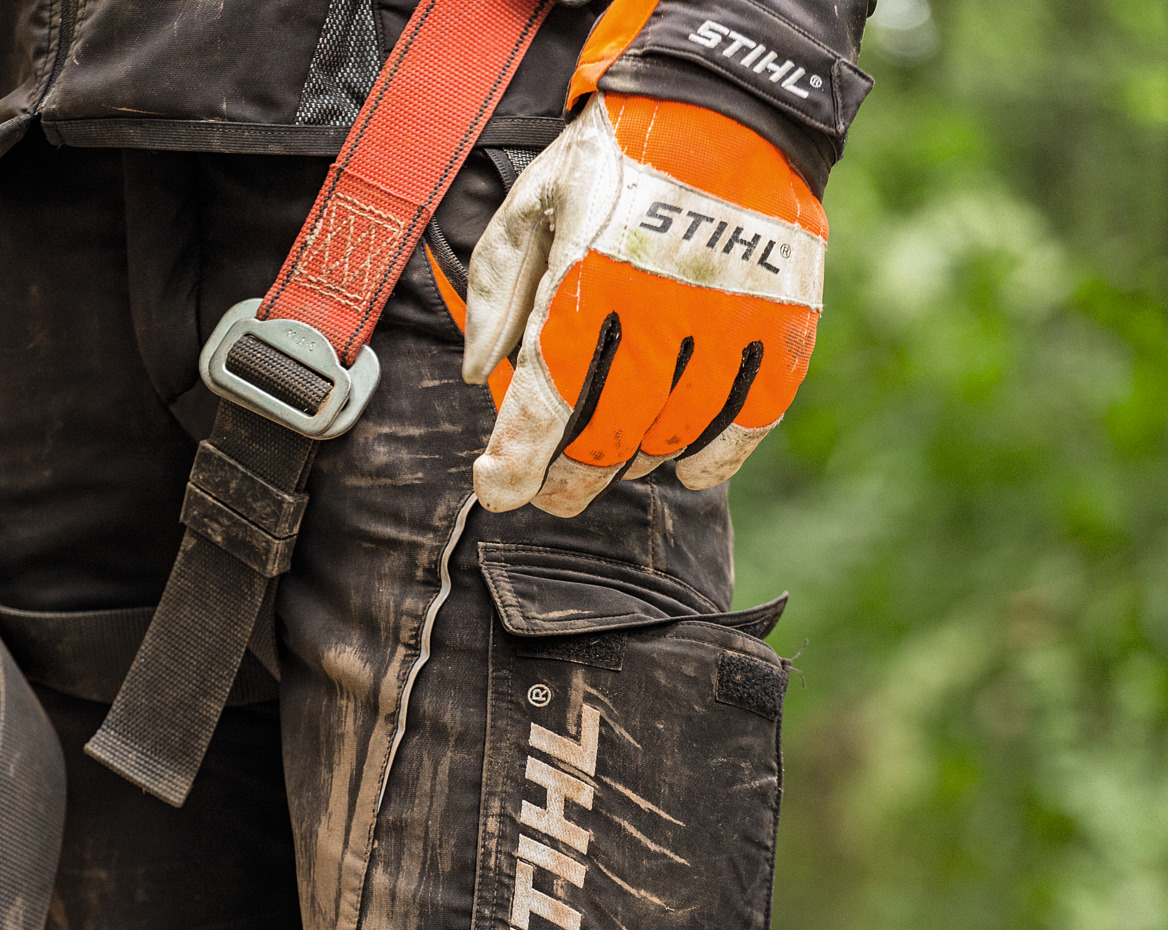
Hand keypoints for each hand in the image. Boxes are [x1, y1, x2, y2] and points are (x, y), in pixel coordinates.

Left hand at [462, 95, 826, 516]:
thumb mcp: (531, 208)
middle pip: (610, 432)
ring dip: (636, 462)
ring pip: (676, 432)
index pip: (546, 396)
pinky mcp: (784, 318)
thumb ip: (498, 292)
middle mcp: (661, 304)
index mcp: (588, 277)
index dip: (517, 460)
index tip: (498, 490)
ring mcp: (730, 315)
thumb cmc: (611, 160)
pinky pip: (753, 414)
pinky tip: (690, 468)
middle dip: (572, 480)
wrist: (724, 103)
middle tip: (552, 493)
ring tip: (614, 461)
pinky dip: (720, 454)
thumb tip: (478, 377)